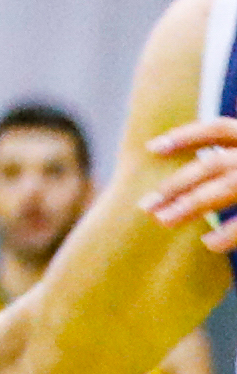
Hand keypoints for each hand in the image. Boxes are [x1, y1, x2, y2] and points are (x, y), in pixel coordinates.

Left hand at [141, 113, 236, 245]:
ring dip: (190, 205)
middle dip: (176, 184)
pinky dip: (230, 233)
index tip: (151, 148)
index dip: (186, 136)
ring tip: (162, 220)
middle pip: (212, 166)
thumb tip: (199, 172)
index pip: (219, 129)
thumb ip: (233, 159)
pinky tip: (208, 243)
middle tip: (146, 206)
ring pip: (224, 190)